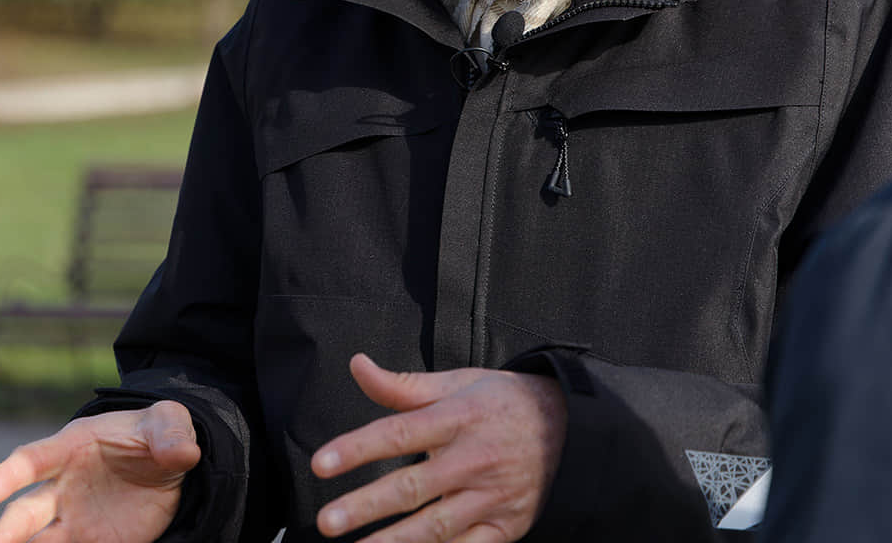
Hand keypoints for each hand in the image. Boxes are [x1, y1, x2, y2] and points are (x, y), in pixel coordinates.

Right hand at [0, 401, 200, 542]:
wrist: (167, 463)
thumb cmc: (155, 433)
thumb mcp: (168, 421)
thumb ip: (170, 434)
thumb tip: (183, 453)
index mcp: (70, 447)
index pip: (31, 461)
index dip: (4, 477)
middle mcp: (62, 487)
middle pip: (26, 513)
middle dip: (6, 533)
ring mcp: (73, 519)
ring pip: (39, 542)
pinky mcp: (93, 542)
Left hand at [311, 353, 567, 542]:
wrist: (570, 428)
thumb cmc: (500, 402)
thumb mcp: (457, 383)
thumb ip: (403, 385)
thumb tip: (356, 365)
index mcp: (457, 418)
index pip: (398, 432)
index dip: (357, 448)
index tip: (321, 463)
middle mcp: (472, 459)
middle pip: (411, 487)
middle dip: (366, 505)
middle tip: (326, 521)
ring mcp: (491, 497)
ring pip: (435, 526)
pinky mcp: (506, 526)